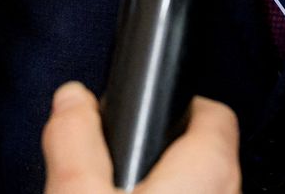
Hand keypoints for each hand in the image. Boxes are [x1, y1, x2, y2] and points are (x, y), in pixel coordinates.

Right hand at [41, 83, 240, 192]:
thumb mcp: (79, 191)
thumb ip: (76, 138)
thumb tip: (71, 99)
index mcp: (210, 169)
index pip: (213, 112)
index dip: (174, 102)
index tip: (142, 110)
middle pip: (204, 151)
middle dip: (163, 149)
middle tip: (118, 158)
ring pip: (198, 187)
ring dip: (165, 183)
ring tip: (117, 190)